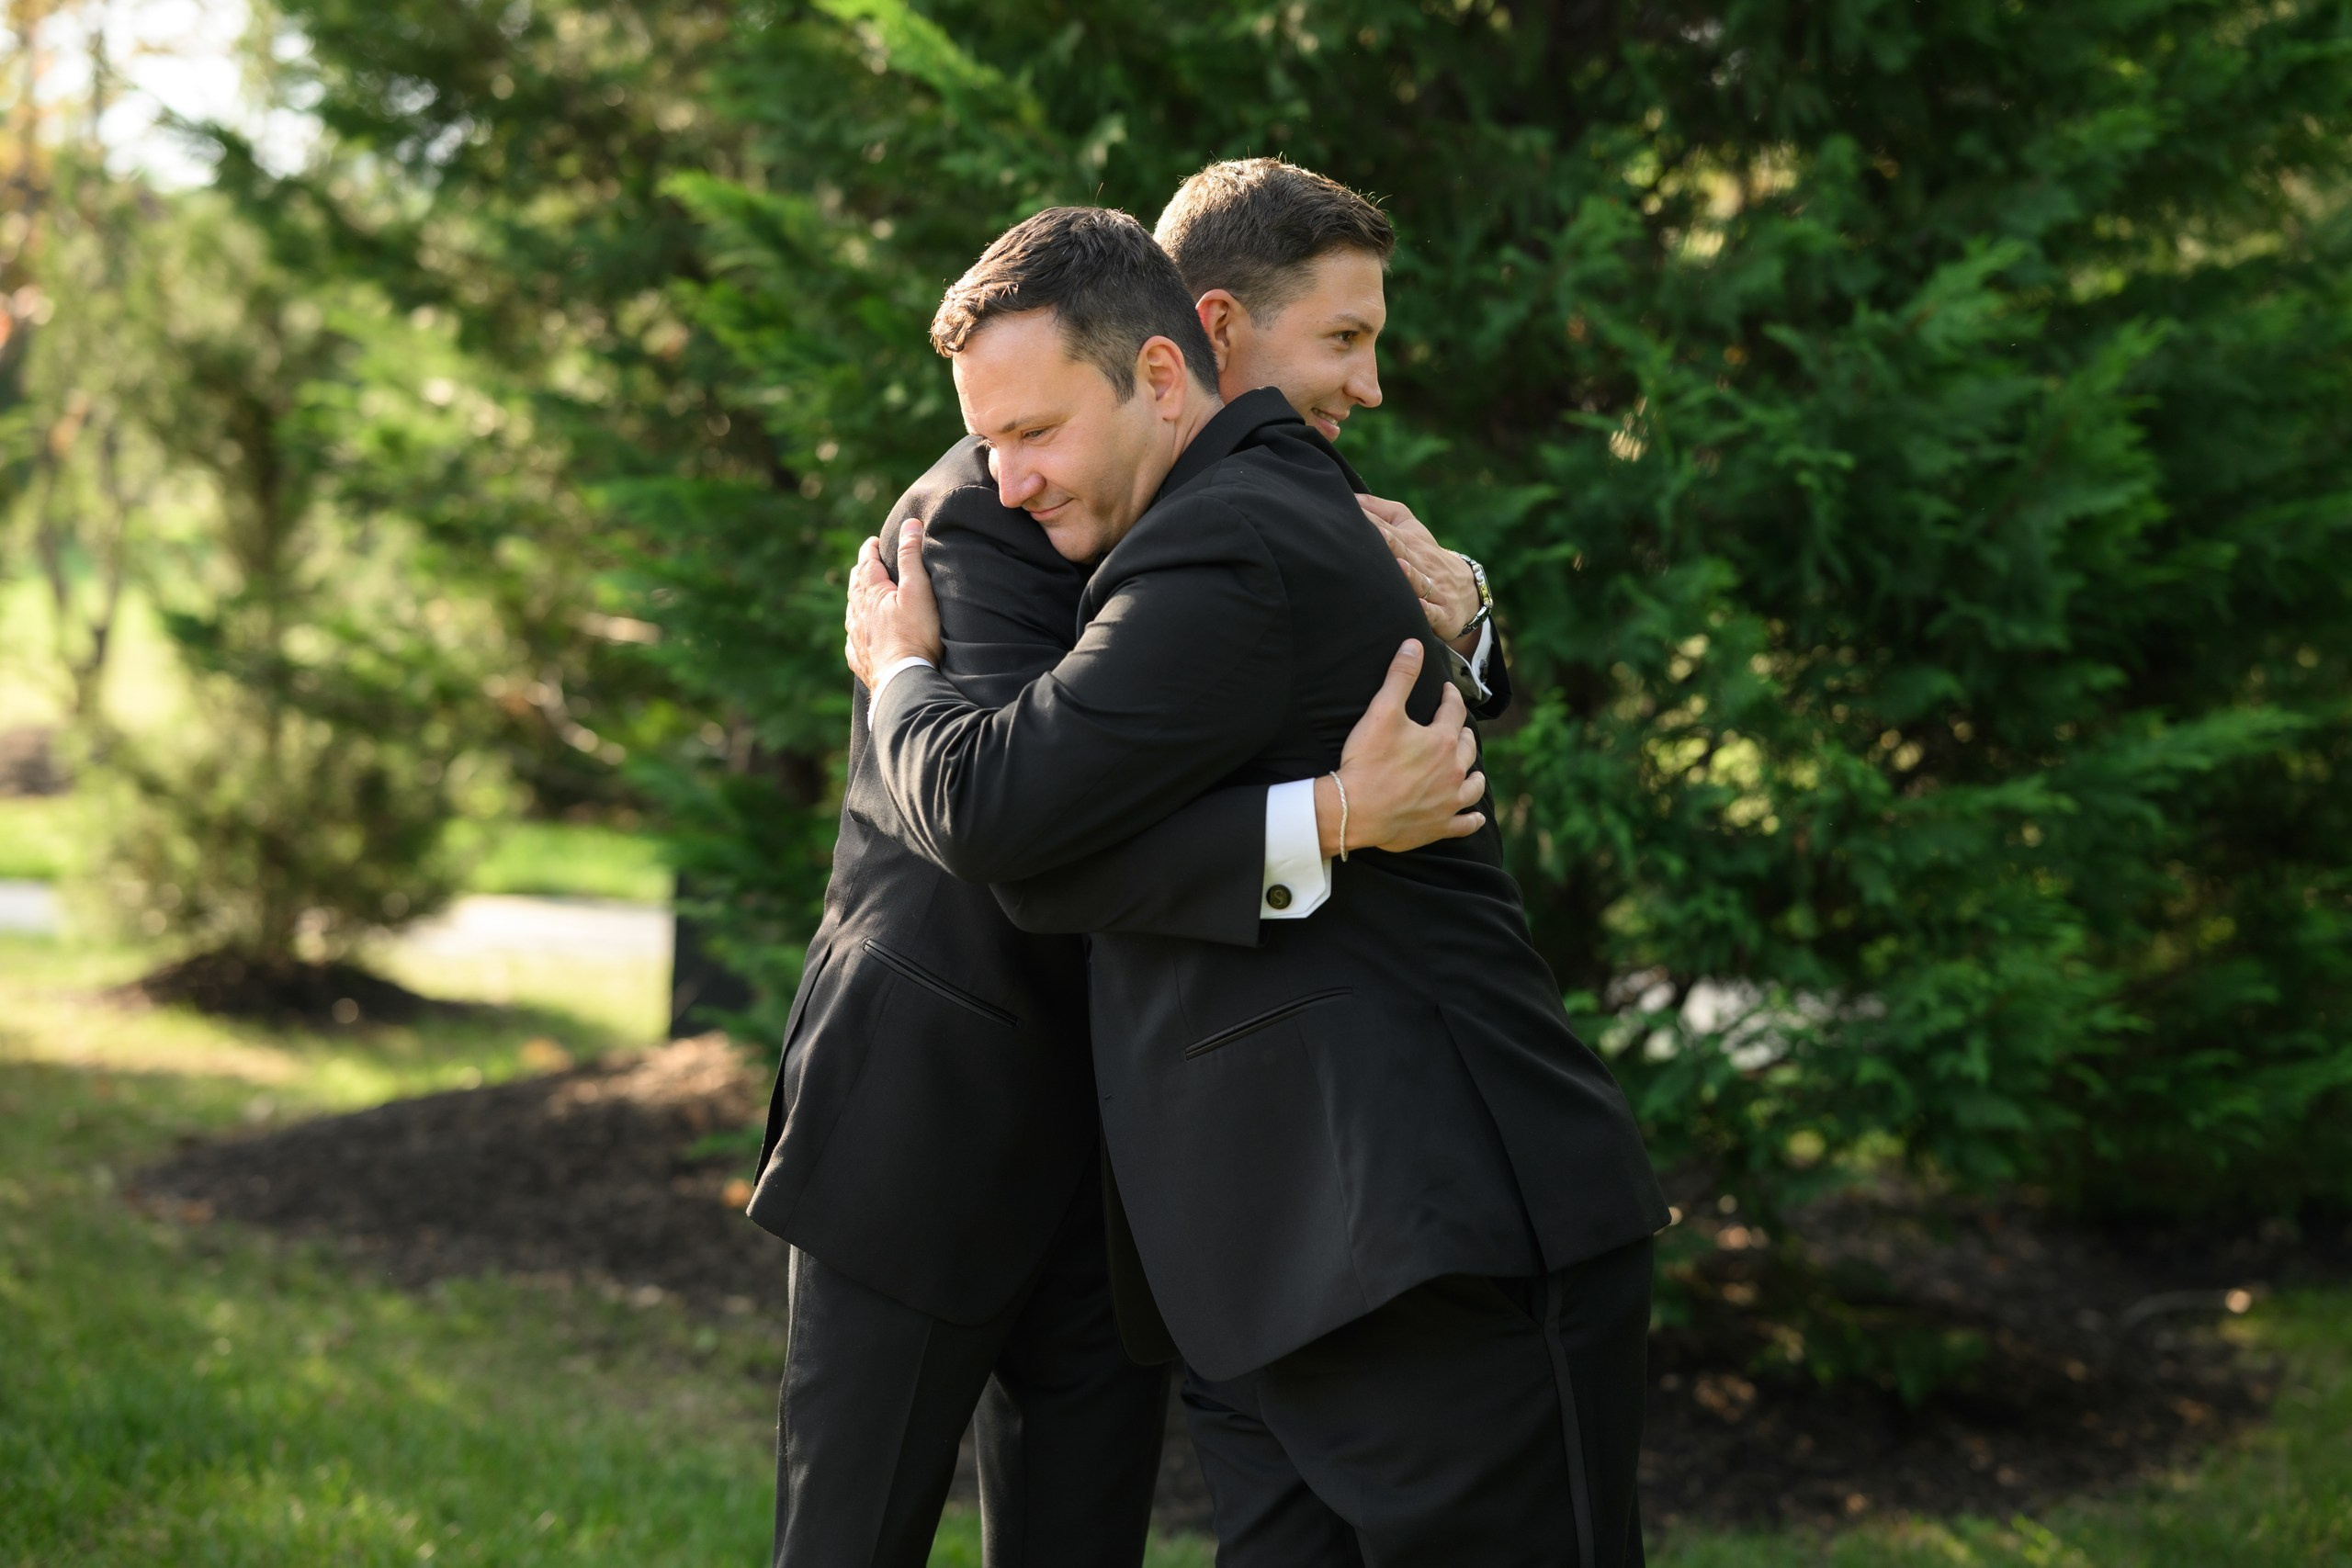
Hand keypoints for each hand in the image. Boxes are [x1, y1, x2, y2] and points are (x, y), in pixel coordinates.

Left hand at [844, 520, 943, 686]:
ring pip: (851, 614)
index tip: (872, 542)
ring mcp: (857, 639)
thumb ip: (911, 557)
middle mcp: (859, 615)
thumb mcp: (917, 590)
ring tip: (861, 598)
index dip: (870, 550)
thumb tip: (909, 525)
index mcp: (872, 594)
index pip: (867, 564)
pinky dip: (856, 634)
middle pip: (855, 587)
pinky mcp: (861, 661)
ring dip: (856, 602)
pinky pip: (853, 643)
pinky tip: (858, 638)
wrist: (903, 680)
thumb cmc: (915, 635)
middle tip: (865, 565)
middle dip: (860, 573)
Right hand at [1314, 639, 1484, 855]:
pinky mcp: (1440, 826)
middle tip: (1454, 728)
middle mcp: (1453, 771)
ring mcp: (1449, 801)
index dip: (1451, 697)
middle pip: (1466, 747)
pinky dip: (1471, 819)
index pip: (1454, 711)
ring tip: (1469, 769)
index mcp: (1442, 741)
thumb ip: (1401, 676)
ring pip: (1473, 785)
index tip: (1447, 691)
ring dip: (1473, 774)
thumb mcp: (1382, 711)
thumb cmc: (1367, 761)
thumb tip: (1414, 644)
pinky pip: (1465, 823)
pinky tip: (1475, 816)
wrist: (1354, 810)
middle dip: (1461, 733)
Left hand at [1359, 493, 1479, 650]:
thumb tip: (1354, 498)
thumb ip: (1383, 511)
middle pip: (1404, 552)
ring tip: (1399, 566)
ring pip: (1420, 581)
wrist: (1467, 590)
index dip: (1370, 523)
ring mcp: (1434, 588)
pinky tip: (1418, 605)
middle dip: (1390, 544)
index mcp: (1411, 543)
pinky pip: (1434, 612)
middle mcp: (1422, 563)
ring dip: (1410, 574)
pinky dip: (1427, 609)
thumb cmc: (1427, 556)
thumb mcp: (1410, 529)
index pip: (1388, 530)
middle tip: (1375, 535)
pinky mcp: (1443, 613)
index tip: (1349, 514)